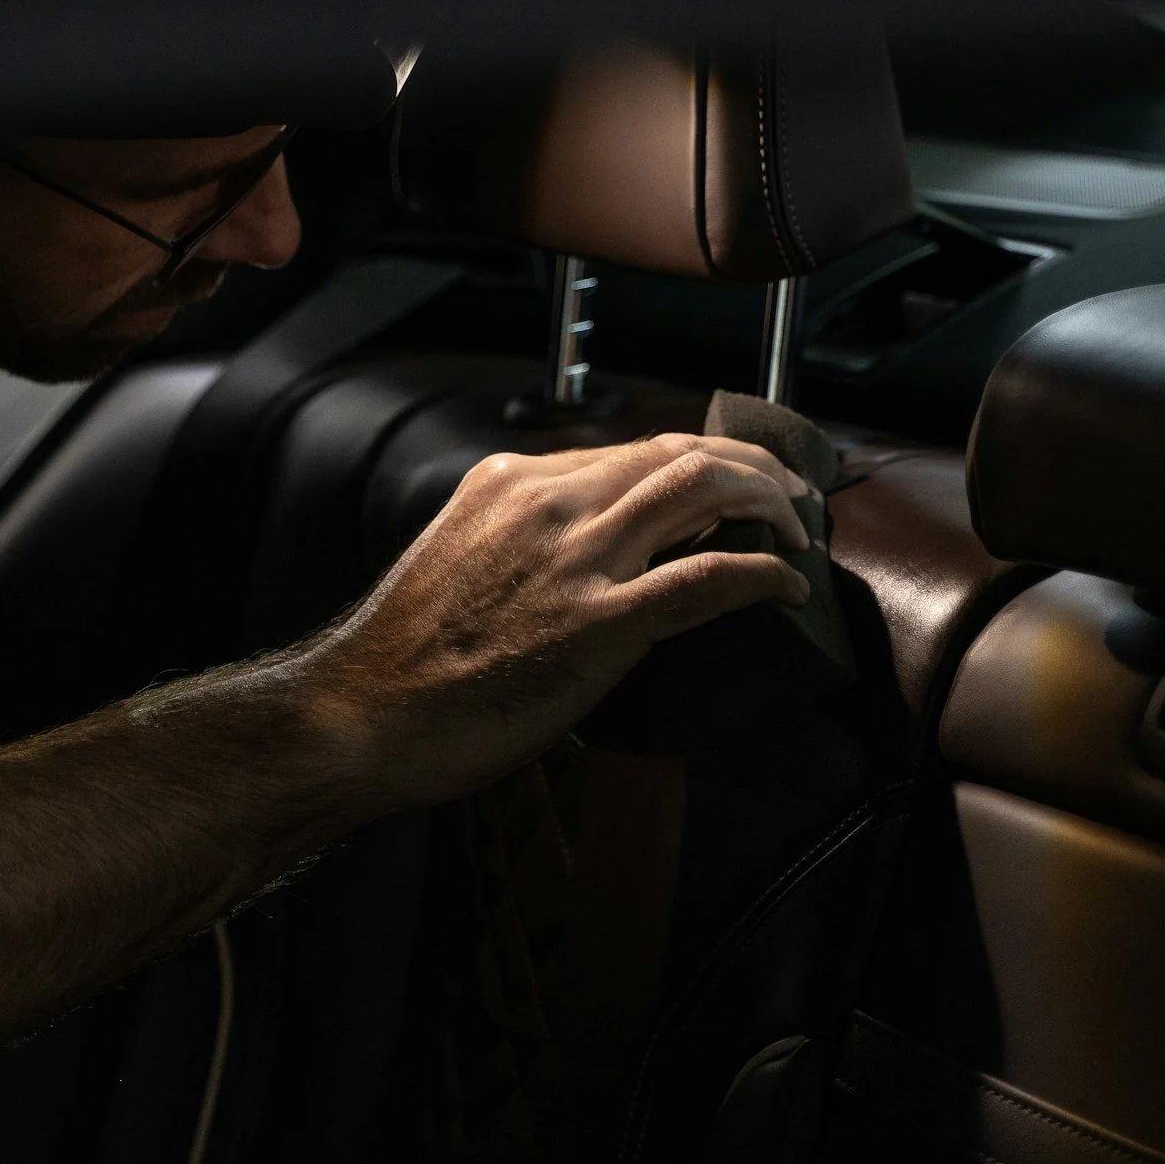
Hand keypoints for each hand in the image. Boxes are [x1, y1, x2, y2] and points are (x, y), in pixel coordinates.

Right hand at [306, 431, 813, 806]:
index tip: (734, 482)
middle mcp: (549, 503)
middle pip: (679, 453)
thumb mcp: (459, 558)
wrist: (365, 715)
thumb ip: (519, 536)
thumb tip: (577, 549)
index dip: (700, 459)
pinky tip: (787, 585)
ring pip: (702, 490)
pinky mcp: (598, 624)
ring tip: (799, 530)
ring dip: (768, 502)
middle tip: (792, 496)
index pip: (633, 448)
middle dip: (751, 466)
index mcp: (512, 482)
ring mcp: (576, 560)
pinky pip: (706, 578)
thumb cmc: (407, 658)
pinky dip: (761, 572)